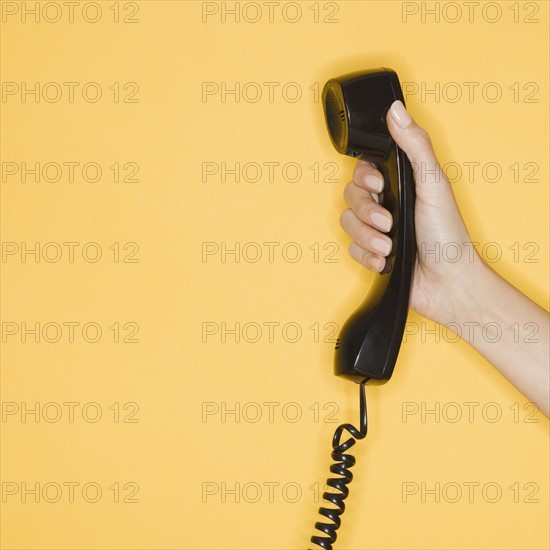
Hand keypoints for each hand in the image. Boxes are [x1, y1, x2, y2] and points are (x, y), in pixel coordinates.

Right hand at [339, 100, 483, 324]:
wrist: (448, 283)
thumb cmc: (448, 235)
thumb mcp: (433, 184)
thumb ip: (414, 146)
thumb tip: (396, 110)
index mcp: (402, 184)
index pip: (364, 170)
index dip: (364, 176)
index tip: (378, 183)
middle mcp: (387, 204)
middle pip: (351, 197)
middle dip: (367, 212)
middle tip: (388, 221)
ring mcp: (378, 230)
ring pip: (348, 224)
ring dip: (367, 237)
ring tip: (389, 246)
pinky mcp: (372, 254)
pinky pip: (352, 250)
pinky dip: (368, 257)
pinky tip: (386, 262)